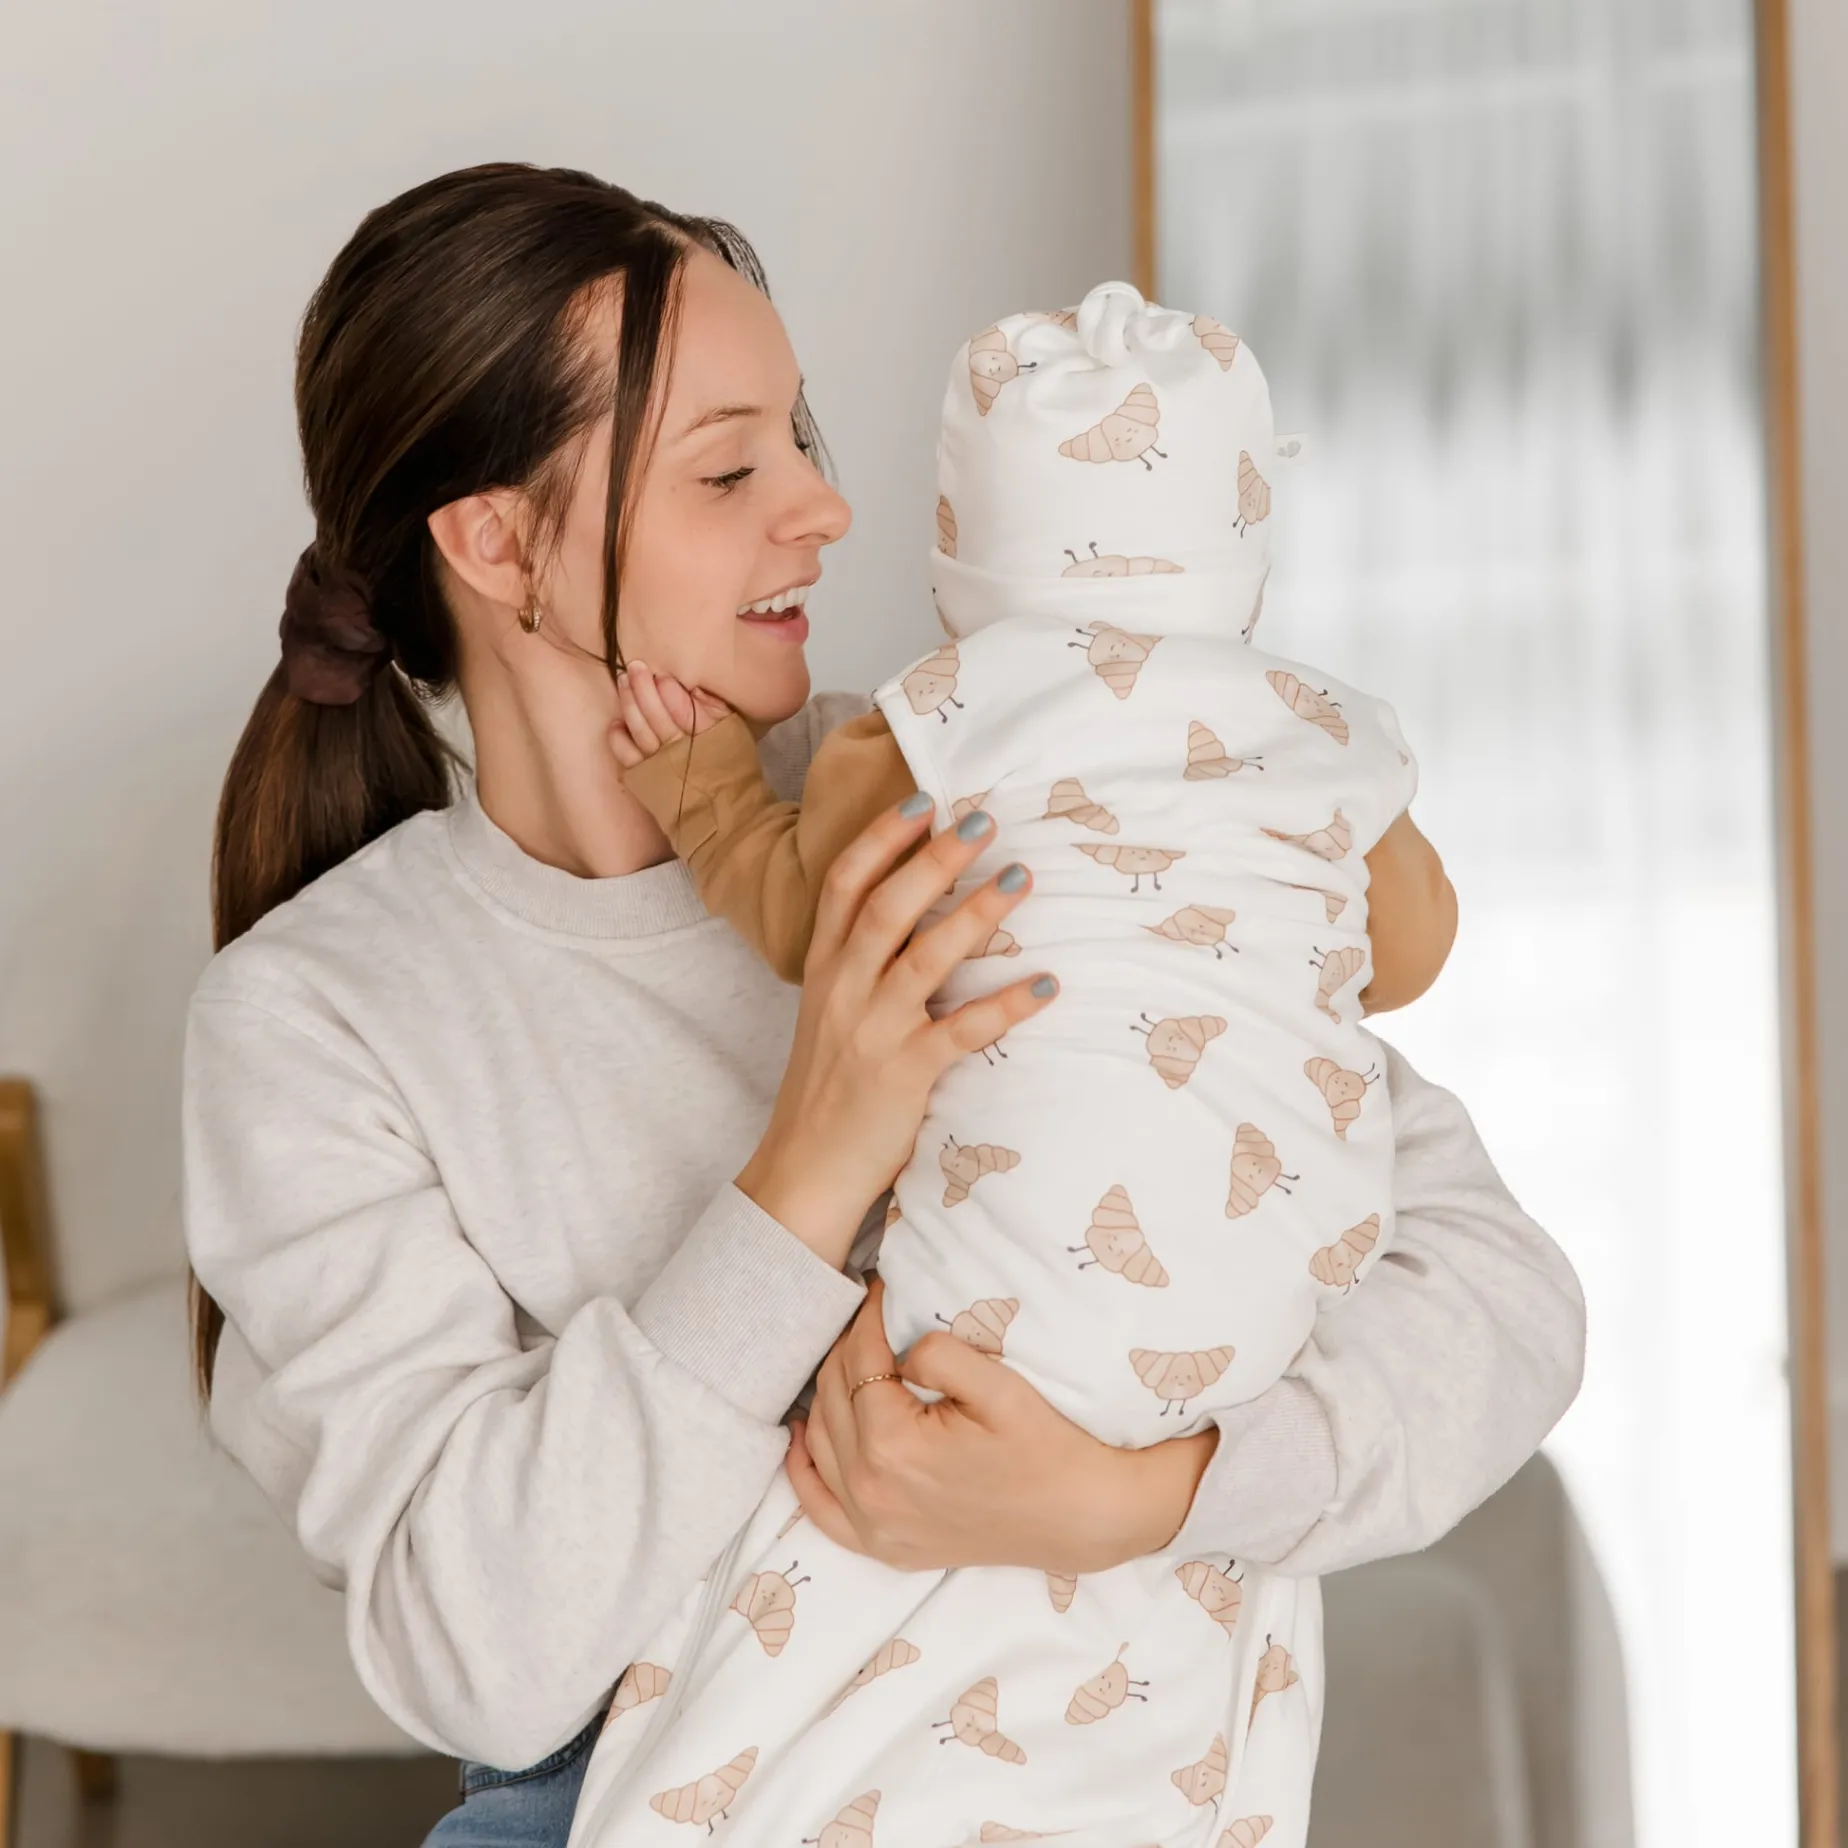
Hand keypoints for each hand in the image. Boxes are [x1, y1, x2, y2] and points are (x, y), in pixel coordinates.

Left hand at [608, 660, 731, 768]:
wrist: (721, 805)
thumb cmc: (728, 762)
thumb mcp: (733, 731)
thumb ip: (715, 708)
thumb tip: (693, 687)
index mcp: (708, 738)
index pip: (685, 711)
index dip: (670, 691)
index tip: (661, 675)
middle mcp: (682, 752)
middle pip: (658, 716)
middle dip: (644, 688)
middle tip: (634, 667)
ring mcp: (661, 765)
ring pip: (640, 731)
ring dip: (629, 703)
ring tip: (623, 681)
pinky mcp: (646, 777)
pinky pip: (627, 755)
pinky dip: (618, 738)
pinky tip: (616, 722)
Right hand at [735, 795, 1057, 1265]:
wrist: (805, 1170)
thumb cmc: (829, 1088)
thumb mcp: (831, 1012)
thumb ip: (862, 964)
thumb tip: (920, 914)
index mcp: (823, 968)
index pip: (843, 885)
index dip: (882, 838)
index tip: (923, 799)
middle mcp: (842, 990)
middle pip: (886, 907)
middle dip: (933, 859)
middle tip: (982, 822)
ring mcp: (872, 1030)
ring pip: (923, 957)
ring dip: (976, 913)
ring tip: (1021, 878)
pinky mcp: (904, 1073)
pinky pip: (962, 1030)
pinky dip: (1006, 1005)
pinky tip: (1046, 984)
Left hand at [786, 1279, 1219, 1574]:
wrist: (1081, 1516)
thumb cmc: (1046, 1445)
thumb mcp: (998, 1386)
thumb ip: (937, 1353)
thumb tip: (897, 1347)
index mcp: (892, 1447)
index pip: (859, 1361)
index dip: (869, 1317)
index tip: (880, 1287)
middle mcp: (869, 1492)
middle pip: (832, 1397)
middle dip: (848, 1349)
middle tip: (872, 1318)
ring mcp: (872, 1527)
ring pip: (819, 1442)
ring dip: (827, 1395)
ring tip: (853, 1359)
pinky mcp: (883, 1547)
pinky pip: (820, 1509)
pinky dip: (806, 1470)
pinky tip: (805, 1435)